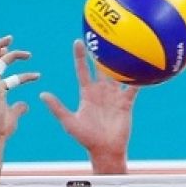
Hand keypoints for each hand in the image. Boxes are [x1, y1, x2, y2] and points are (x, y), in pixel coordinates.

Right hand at [0, 36, 39, 140]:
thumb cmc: (0, 129)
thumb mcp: (11, 115)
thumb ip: (18, 108)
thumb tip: (25, 105)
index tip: (7, 46)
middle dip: (0, 45)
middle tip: (11, 38)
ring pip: (1, 62)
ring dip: (15, 55)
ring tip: (29, 54)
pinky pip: (15, 79)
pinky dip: (27, 77)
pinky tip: (37, 76)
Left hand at [41, 39, 136, 172]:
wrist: (105, 150)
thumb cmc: (86, 138)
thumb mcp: (69, 122)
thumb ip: (57, 108)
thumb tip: (42, 94)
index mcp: (87, 94)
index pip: (82, 70)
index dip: (80, 57)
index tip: (78, 41)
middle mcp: (101, 92)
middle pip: (101, 68)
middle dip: (101, 53)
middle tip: (102, 36)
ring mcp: (114, 96)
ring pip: (117, 74)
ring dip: (119, 61)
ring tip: (122, 45)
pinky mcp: (126, 103)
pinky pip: (132, 88)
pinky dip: (138, 78)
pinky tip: (143, 67)